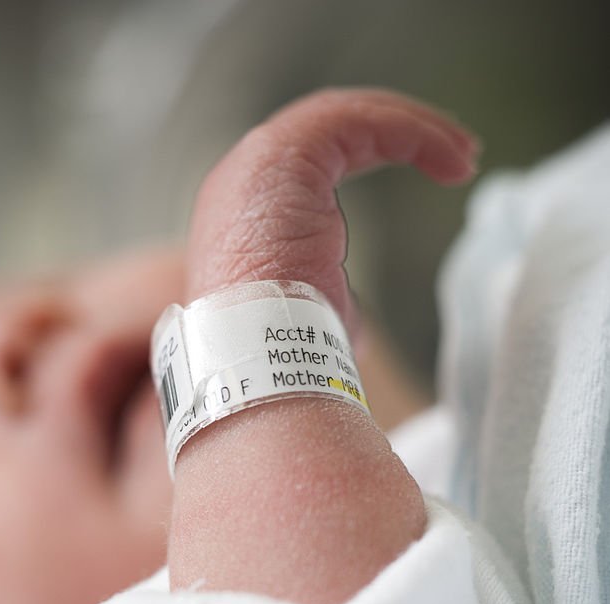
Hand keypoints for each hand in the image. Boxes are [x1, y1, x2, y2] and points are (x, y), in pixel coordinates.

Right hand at [168, 89, 478, 603]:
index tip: (411, 200)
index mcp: (242, 248)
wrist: (253, 389)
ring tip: (457, 153)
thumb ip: (317, 339)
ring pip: (334, 127)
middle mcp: (237, 207)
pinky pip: (350, 124)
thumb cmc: (275, 388)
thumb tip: (344, 360)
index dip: (352, 198)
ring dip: (403, 132)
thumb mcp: (304, 356)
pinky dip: (406, 133)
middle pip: (313, 154)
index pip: (297, 203)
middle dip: (382, 145)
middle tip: (446, 159)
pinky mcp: (277, 164)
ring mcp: (249, 181)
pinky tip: (451, 159)